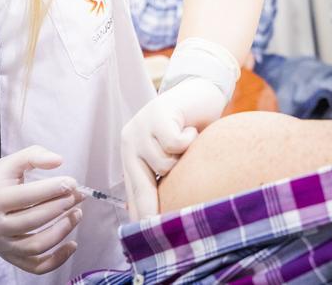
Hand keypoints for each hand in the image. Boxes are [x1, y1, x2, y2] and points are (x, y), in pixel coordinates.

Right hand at [0, 146, 83, 273]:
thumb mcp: (10, 162)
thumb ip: (34, 155)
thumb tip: (58, 160)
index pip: (26, 196)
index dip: (52, 189)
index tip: (72, 183)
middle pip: (33, 221)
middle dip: (60, 207)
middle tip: (77, 195)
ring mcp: (0, 245)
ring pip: (36, 246)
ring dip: (62, 231)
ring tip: (77, 214)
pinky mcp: (8, 257)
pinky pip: (35, 266)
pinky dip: (57, 260)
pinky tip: (72, 245)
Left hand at [121, 78, 225, 219]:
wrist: (202, 91)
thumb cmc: (190, 129)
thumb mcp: (173, 157)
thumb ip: (161, 180)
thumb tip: (151, 218)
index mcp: (130, 153)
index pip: (133, 192)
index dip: (140, 216)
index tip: (145, 239)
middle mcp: (130, 140)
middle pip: (142, 185)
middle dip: (153, 208)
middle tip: (160, 230)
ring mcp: (142, 126)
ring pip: (164, 165)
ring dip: (183, 159)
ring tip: (187, 144)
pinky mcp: (157, 114)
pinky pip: (175, 144)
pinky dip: (189, 141)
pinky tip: (190, 130)